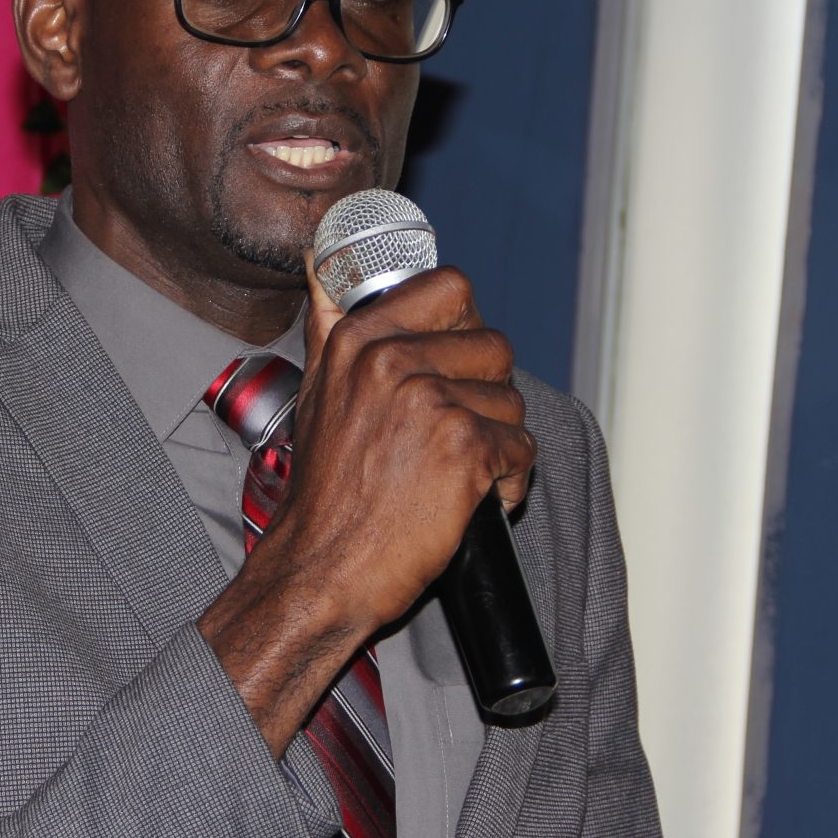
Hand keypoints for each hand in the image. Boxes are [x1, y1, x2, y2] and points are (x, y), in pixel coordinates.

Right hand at [198, 259, 534, 756]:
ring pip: (512, 402)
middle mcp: (391, 360)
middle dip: (486, 394)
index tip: (454, 362)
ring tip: (455, 472)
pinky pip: (522, 451)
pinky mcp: (464, 449)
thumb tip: (324, 267)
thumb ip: (332, 326)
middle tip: (452, 434)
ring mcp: (429, 402)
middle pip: (494, 345)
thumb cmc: (324, 492)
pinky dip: (507, 483)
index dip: (465, 326)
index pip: (452, 287)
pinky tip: (471, 500)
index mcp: (360, 337)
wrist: (320, 570)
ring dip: (498, 442)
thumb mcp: (315, 392)